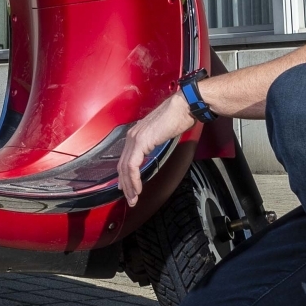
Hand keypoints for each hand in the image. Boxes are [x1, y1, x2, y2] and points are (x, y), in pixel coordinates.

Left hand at [117, 93, 194, 207]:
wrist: (183, 106)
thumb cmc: (177, 117)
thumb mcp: (161, 133)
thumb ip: (152, 143)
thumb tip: (151, 152)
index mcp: (135, 134)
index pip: (124, 159)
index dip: (125, 176)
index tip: (128, 189)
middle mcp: (131, 136)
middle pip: (122, 166)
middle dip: (125, 185)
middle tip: (130, 199)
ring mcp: (135, 138)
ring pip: (125, 168)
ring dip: (129, 186)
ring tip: (134, 198)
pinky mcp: (141, 142)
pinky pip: (132, 165)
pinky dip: (134, 179)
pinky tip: (138, 188)